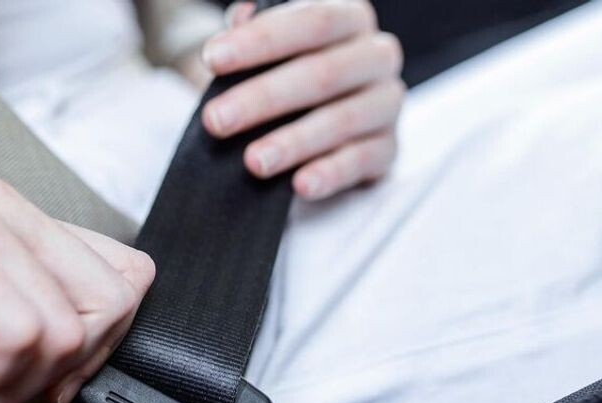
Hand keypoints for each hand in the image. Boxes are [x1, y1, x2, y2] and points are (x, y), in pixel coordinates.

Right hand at [0, 176, 153, 402]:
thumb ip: (46, 331)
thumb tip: (101, 354)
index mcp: (17, 219)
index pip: (127, 276)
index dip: (98, 346)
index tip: (37, 379)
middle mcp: (1, 203)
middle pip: (114, 301)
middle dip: (61, 370)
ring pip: (71, 326)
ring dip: (15, 382)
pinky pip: (26, 331)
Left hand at [201, 0, 404, 199]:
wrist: (323, 121)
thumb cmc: (289, 72)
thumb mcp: (272, 47)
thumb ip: (256, 31)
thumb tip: (241, 17)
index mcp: (350, 17)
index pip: (311, 21)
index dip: (260, 40)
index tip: (212, 60)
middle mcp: (377, 55)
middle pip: (322, 74)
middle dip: (263, 98)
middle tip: (216, 121)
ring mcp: (387, 103)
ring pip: (342, 121)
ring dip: (293, 142)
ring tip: (253, 162)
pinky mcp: (389, 148)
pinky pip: (362, 161)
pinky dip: (330, 174)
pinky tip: (300, 186)